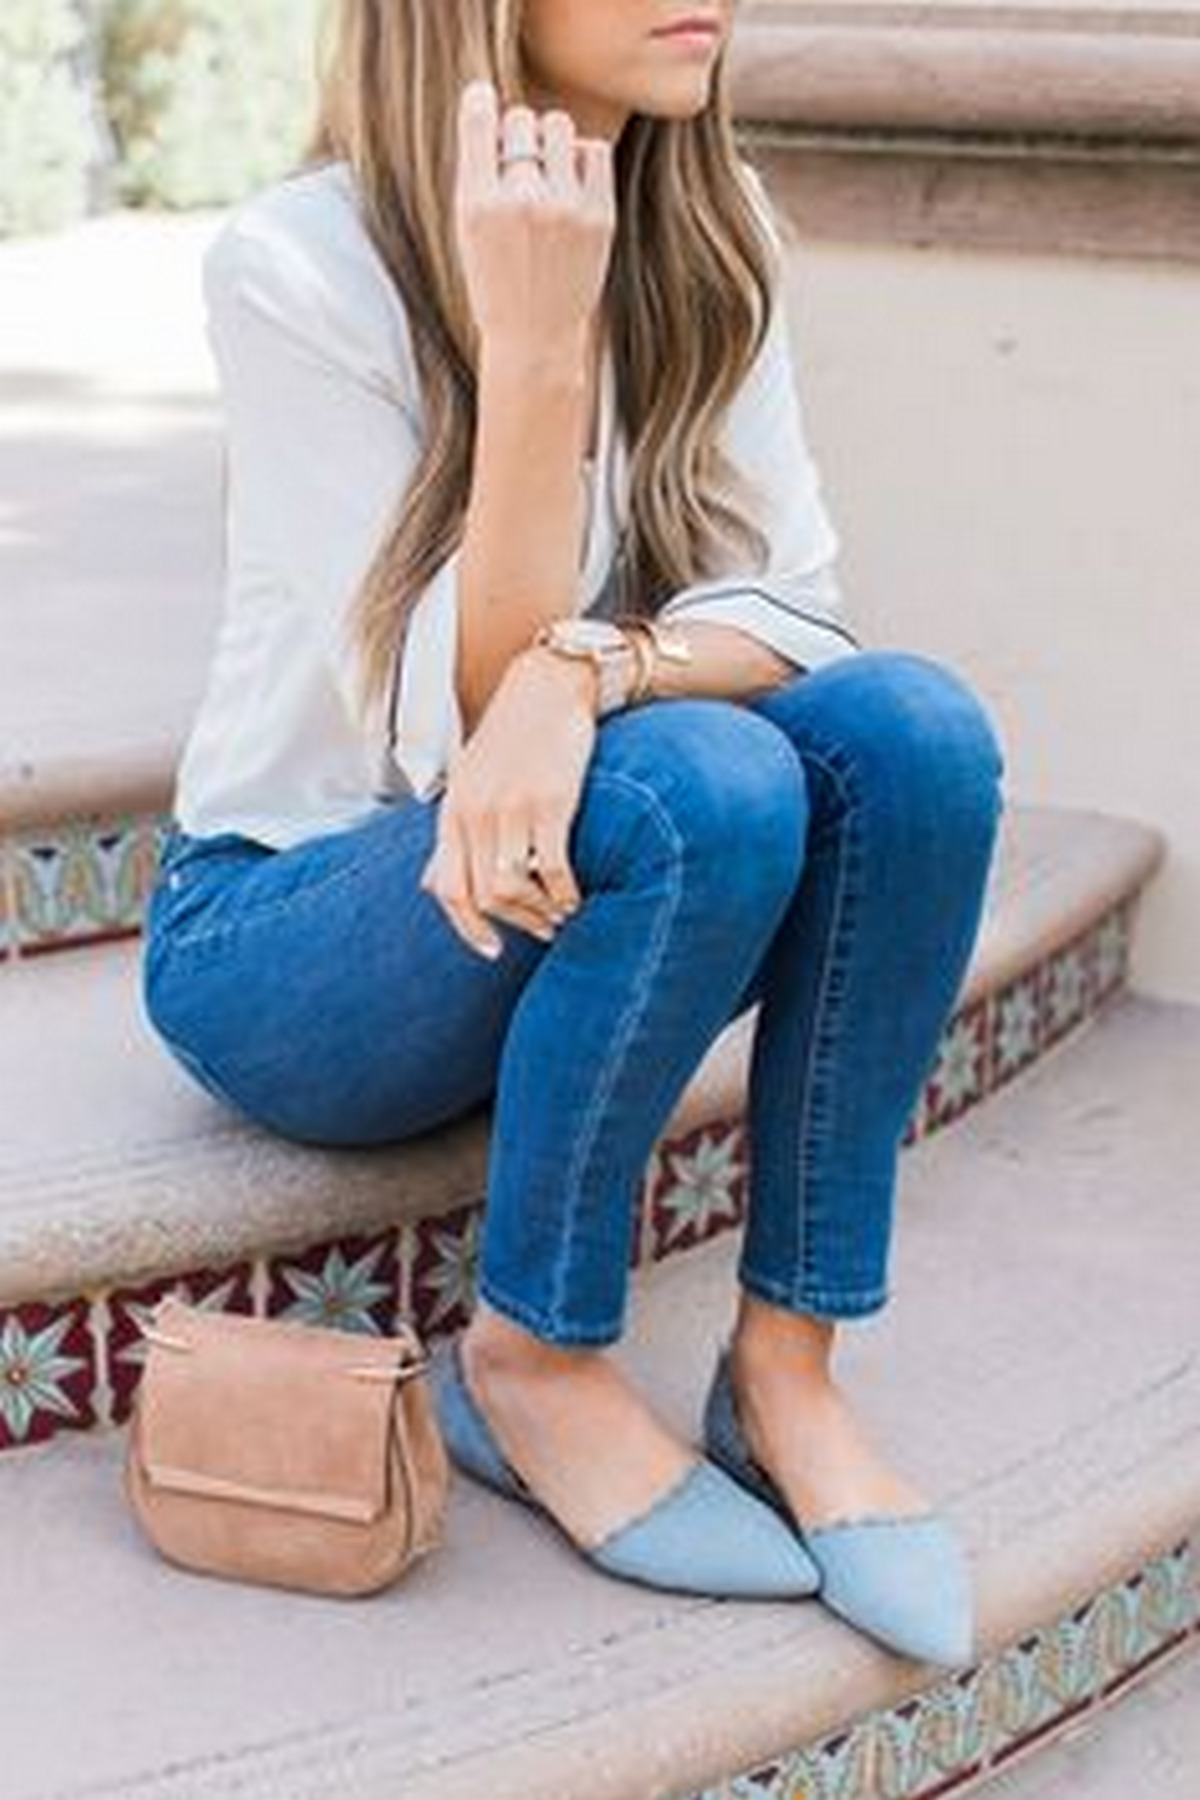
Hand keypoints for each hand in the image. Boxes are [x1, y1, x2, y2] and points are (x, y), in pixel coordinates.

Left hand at [418, 651, 597, 957]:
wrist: (548, 687)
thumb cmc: (513, 737)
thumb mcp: (469, 783)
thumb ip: (453, 835)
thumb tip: (432, 887)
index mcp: (453, 812)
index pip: (448, 890)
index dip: (468, 930)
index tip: (492, 950)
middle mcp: (475, 813)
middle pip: (484, 896)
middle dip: (516, 923)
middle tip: (542, 930)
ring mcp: (511, 808)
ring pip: (515, 887)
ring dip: (542, 911)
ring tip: (562, 915)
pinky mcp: (549, 801)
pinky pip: (553, 868)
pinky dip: (567, 893)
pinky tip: (578, 895)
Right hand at [454, 79, 616, 353]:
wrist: (535, 339)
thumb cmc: (496, 282)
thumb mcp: (467, 230)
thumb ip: (478, 172)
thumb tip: (491, 102)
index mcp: (478, 204)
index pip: (481, 117)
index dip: (482, 103)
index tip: (484, 105)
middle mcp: (521, 201)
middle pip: (522, 120)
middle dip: (519, 136)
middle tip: (520, 168)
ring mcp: (564, 209)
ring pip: (559, 127)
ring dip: (552, 143)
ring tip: (548, 176)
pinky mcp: (599, 217)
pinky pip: (594, 151)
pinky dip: (582, 160)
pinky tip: (572, 187)